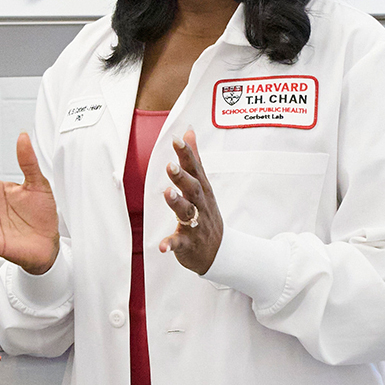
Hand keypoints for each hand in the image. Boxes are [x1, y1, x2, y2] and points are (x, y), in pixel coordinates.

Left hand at [158, 132, 223, 275]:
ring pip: (186, 213)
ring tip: (167, 193)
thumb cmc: (207, 214)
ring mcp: (195, 225)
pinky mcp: (188, 243)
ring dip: (177, 203)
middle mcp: (200, 205)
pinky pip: (179, 243)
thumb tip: (188, 132)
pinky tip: (163, 246)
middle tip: (170, 165)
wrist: (221, 252)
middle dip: (182, 177)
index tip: (177, 139)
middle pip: (192, 189)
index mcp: (201, 190)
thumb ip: (194, 160)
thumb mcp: (203, 185)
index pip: (195, 169)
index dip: (186, 154)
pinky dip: (171, 244)